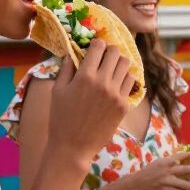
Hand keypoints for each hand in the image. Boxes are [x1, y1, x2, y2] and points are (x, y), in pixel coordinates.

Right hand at [47, 40, 133, 163]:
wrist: (73, 146)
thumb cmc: (60, 117)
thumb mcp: (58, 90)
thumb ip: (67, 68)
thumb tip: (73, 51)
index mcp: (85, 76)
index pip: (99, 46)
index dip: (96, 44)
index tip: (94, 47)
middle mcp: (103, 82)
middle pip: (116, 52)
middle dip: (110, 51)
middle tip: (104, 56)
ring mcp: (116, 94)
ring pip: (127, 65)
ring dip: (119, 63)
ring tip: (111, 69)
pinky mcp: (124, 105)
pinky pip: (131, 82)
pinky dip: (125, 78)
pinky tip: (116, 82)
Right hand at [130, 152, 189, 189]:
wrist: (137, 184)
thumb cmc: (149, 171)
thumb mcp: (159, 162)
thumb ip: (171, 161)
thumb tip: (184, 157)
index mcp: (164, 163)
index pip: (178, 157)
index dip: (188, 155)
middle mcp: (166, 172)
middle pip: (183, 171)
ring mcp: (166, 183)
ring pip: (183, 186)